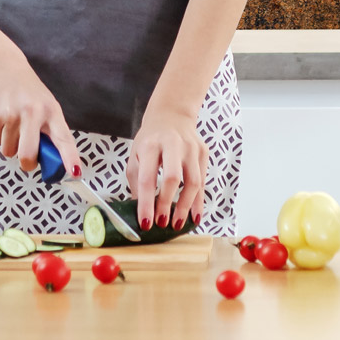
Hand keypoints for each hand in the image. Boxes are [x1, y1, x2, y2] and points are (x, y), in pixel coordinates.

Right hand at [0, 41, 79, 179]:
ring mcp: (11, 115)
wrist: (1, 66)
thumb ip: (48, 129)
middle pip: (28, 155)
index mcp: (51, 110)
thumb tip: (48, 159)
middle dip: (27, 163)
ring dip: (10, 145)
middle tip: (28, 158)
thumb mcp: (45, 104)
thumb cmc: (26, 90)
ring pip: (9, 151)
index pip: (63, 138)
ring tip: (13, 124)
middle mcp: (32, 113)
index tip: (74, 173)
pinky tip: (2, 118)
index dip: (69, 157)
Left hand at [128, 102, 208, 231]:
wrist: (171, 115)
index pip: (148, 178)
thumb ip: (137, 183)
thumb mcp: (135, 156)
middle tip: (162, 223)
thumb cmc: (150, 140)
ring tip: (177, 224)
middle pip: (173, 177)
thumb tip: (142, 212)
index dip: (146, 203)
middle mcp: (173, 144)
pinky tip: (194, 216)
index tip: (146, 223)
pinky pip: (202, 181)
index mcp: (150, 145)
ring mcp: (191, 147)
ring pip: (193, 181)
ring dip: (185, 206)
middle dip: (167, 203)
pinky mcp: (203, 152)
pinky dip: (198, 201)